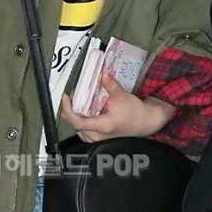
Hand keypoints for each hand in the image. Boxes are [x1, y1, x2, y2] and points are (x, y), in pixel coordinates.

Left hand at [60, 71, 174, 142]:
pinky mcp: (101, 136)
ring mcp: (100, 137)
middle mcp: (99, 135)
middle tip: (71, 96)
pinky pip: (86, 130)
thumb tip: (103, 73)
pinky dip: (83, 119)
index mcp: (103, 126)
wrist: (146, 122)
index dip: (68, 109)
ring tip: (77, 101)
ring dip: (76, 115)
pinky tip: (85, 110)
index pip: (77, 122)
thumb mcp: (122, 95)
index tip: (65, 98)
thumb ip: (110, 84)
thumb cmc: (136, 114)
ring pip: (80, 129)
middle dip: (71, 110)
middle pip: (76, 125)